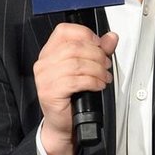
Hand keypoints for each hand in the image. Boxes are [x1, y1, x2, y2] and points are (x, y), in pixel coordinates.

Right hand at [34, 22, 117, 154]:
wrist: (63, 124)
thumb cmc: (72, 96)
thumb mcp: (86, 68)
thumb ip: (98, 51)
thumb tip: (111, 37)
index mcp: (49, 52)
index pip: (64, 31)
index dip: (85, 34)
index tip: (99, 44)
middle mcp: (44, 63)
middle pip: (74, 47)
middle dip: (97, 55)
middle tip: (106, 65)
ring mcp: (44, 78)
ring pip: (76, 64)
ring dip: (97, 69)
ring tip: (104, 76)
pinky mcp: (50, 92)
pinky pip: (76, 81)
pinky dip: (92, 81)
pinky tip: (98, 85)